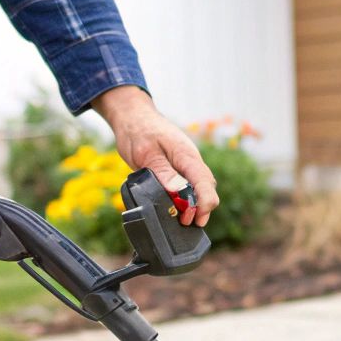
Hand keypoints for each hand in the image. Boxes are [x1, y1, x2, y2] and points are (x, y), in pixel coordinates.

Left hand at [94, 86, 218, 226]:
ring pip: (199, 189)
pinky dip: (184, 200)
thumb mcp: (146, 152)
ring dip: (193, 206)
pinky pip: (188, 188)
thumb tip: (179, 193)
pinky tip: (174, 209)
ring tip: (179, 220)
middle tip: (183, 223)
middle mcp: (191, 162)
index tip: (194, 220)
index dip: (204, 204)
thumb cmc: (138, 131)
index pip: (205, 183)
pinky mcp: (178, 170)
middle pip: (207, 189)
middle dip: (200, 209)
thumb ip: (163, 172)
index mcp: (187, 156)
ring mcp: (186, 166)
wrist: (133, 117)